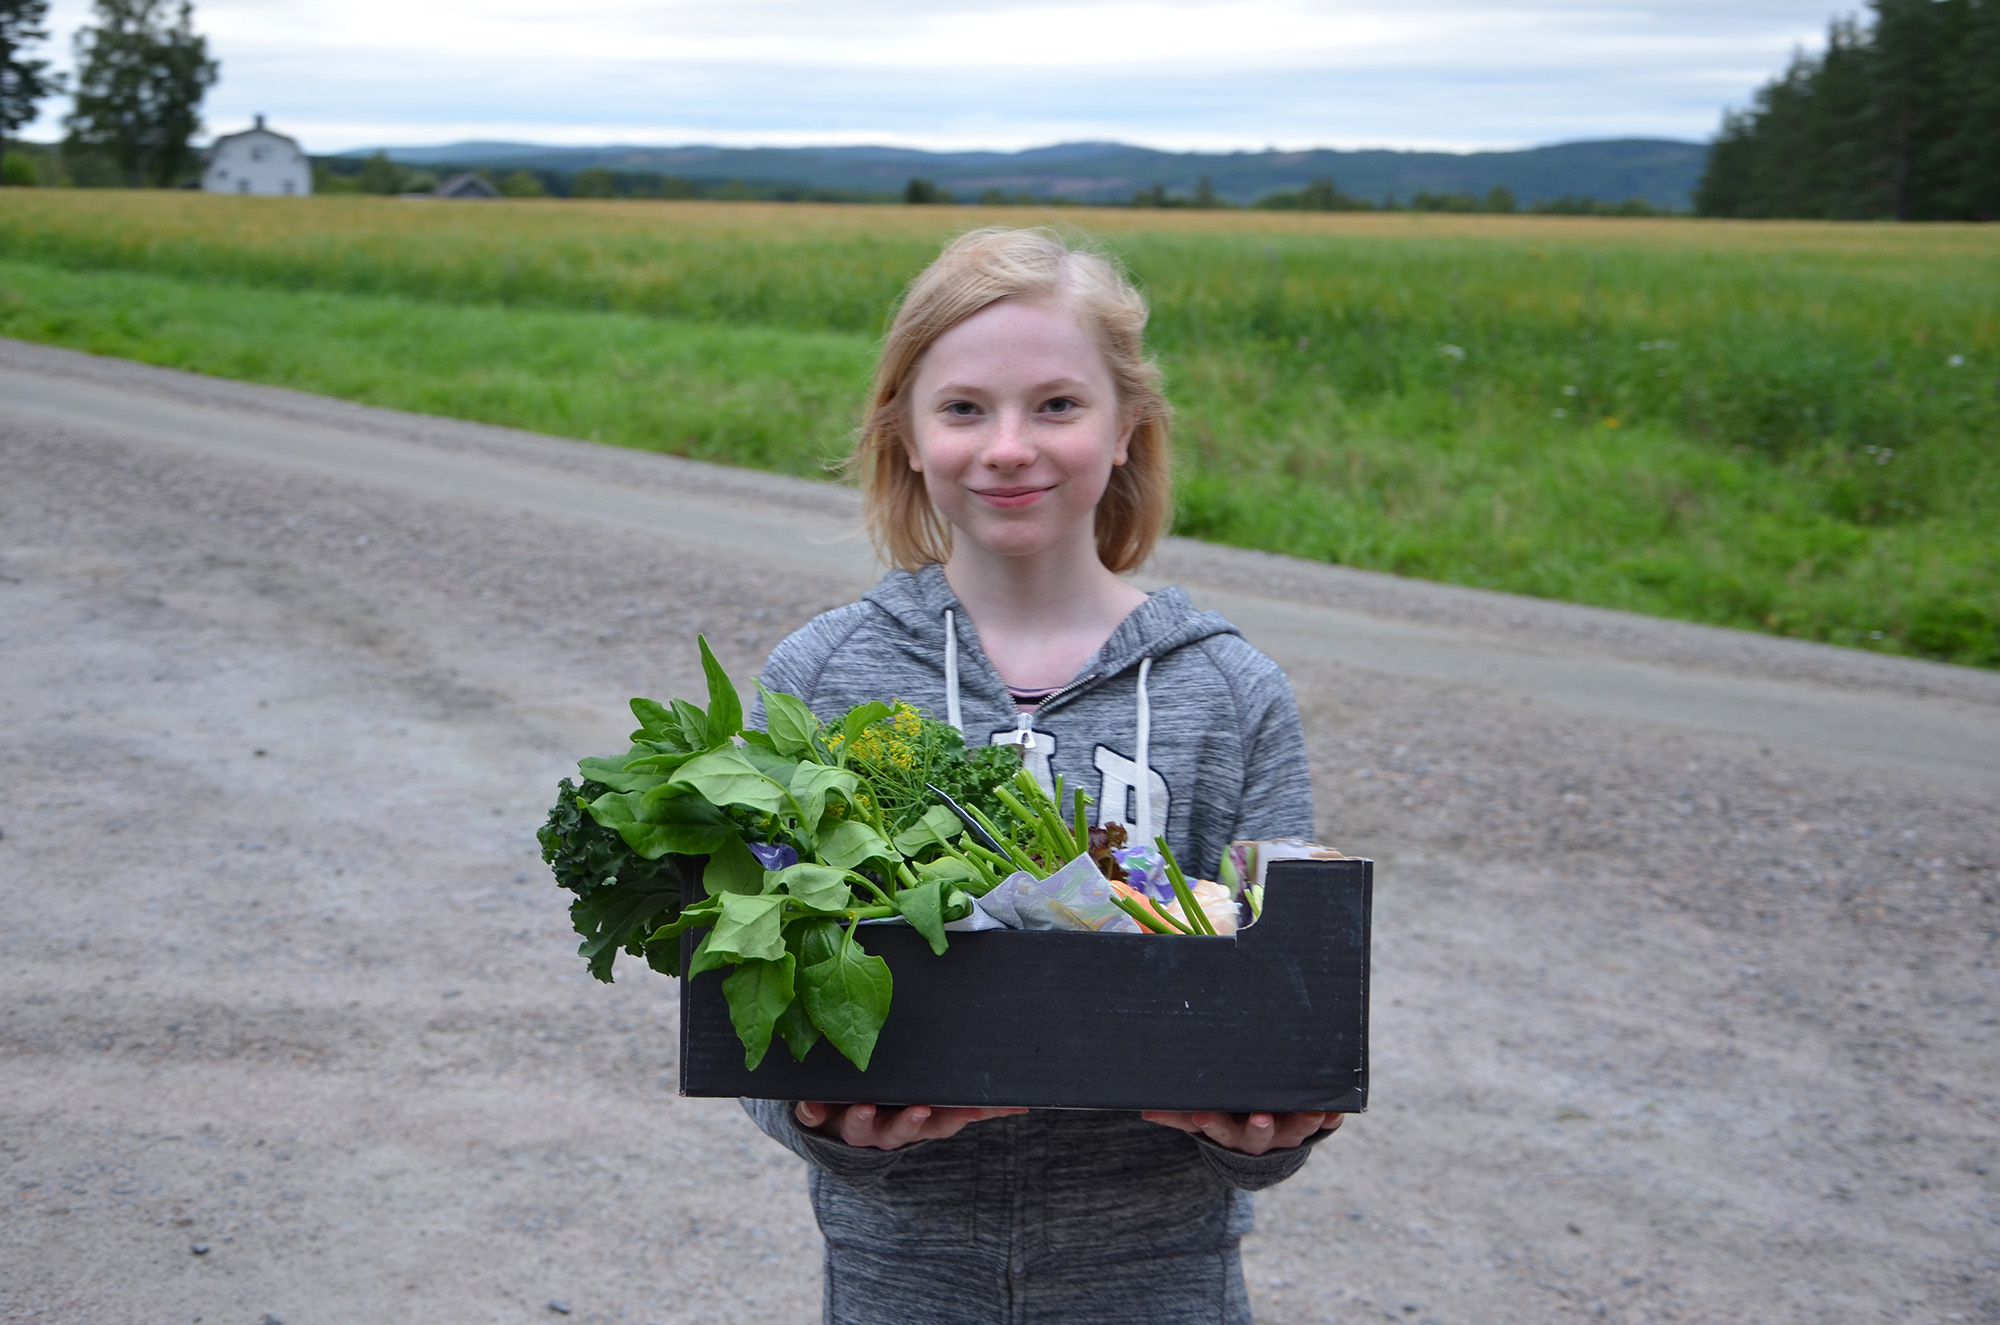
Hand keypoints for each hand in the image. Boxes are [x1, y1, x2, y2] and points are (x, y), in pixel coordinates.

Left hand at [795, 1101, 1028, 1150]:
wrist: (837, 1121)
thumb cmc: (896, 1108)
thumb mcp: (935, 1111)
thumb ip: (975, 1106)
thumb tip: (1024, 1102)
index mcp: (914, 1124)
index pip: (940, 1125)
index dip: (955, 1117)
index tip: (971, 1107)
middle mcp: (883, 1130)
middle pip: (898, 1132)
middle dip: (909, 1123)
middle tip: (919, 1110)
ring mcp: (850, 1125)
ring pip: (857, 1128)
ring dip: (862, 1119)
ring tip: (864, 1108)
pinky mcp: (819, 1117)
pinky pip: (811, 1116)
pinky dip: (809, 1111)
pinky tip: (807, 1104)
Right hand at [1140, 1110, 1341, 1155]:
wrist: (1264, 1149)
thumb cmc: (1227, 1124)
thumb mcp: (1201, 1123)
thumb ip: (1178, 1116)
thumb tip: (1144, 1110)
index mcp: (1231, 1136)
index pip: (1218, 1131)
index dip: (1211, 1124)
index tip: (1202, 1114)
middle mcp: (1261, 1138)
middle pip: (1261, 1136)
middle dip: (1261, 1127)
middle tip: (1261, 1117)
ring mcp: (1288, 1133)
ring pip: (1297, 1131)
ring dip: (1305, 1121)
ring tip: (1313, 1111)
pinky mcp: (1311, 1126)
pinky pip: (1325, 1125)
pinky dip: (1331, 1117)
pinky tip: (1337, 1109)